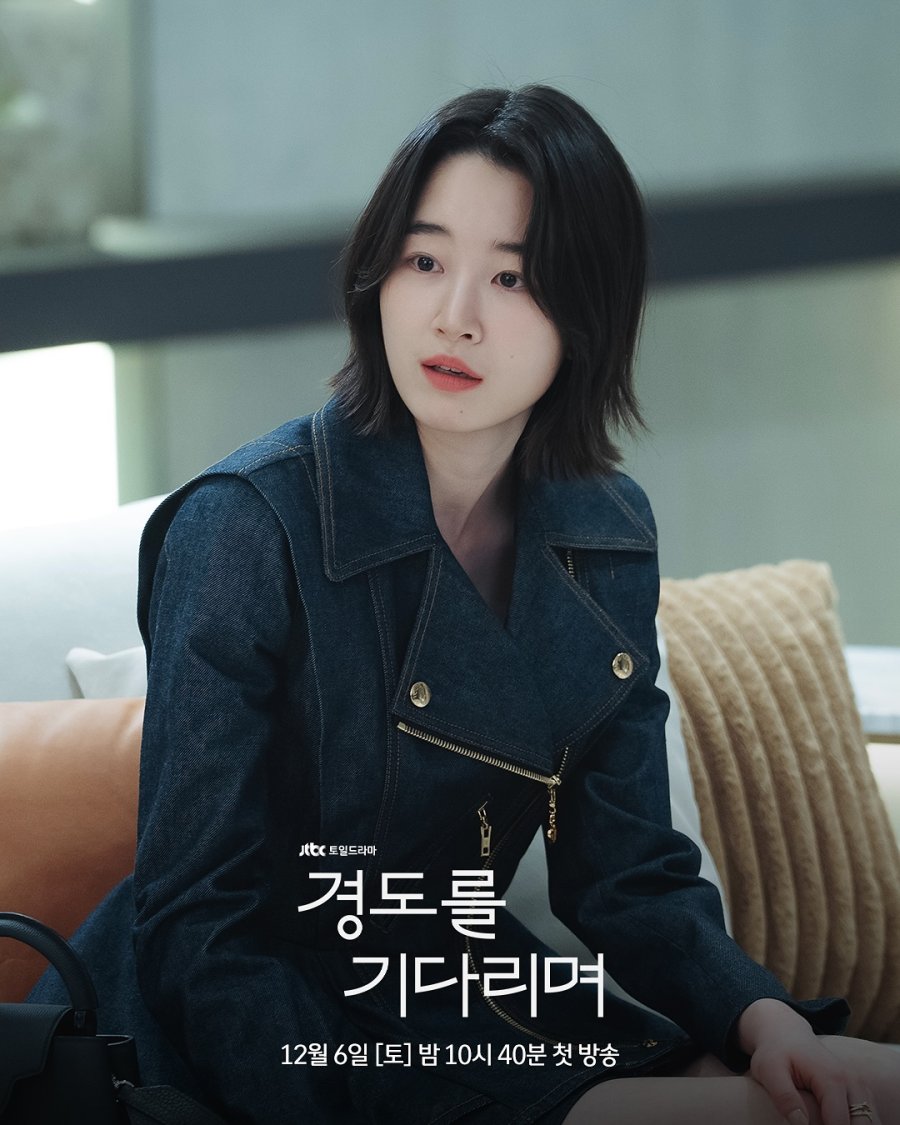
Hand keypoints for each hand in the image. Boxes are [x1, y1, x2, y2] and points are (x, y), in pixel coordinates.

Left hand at [738, 999, 879, 1124]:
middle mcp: (851, 1081)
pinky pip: (870, 1116)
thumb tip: (800, 1123)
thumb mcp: (769, 1070)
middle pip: (863, 1123)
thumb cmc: (775, 1053)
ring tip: (826, 1121)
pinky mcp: (860, 1090)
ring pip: (871, 1120)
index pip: (839, 1122)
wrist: (786, 1032)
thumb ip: (784, 1096)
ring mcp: (859, 1084)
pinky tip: (840, 1121)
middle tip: (819, 1123)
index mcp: (831, 1078)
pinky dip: (861, 1122)